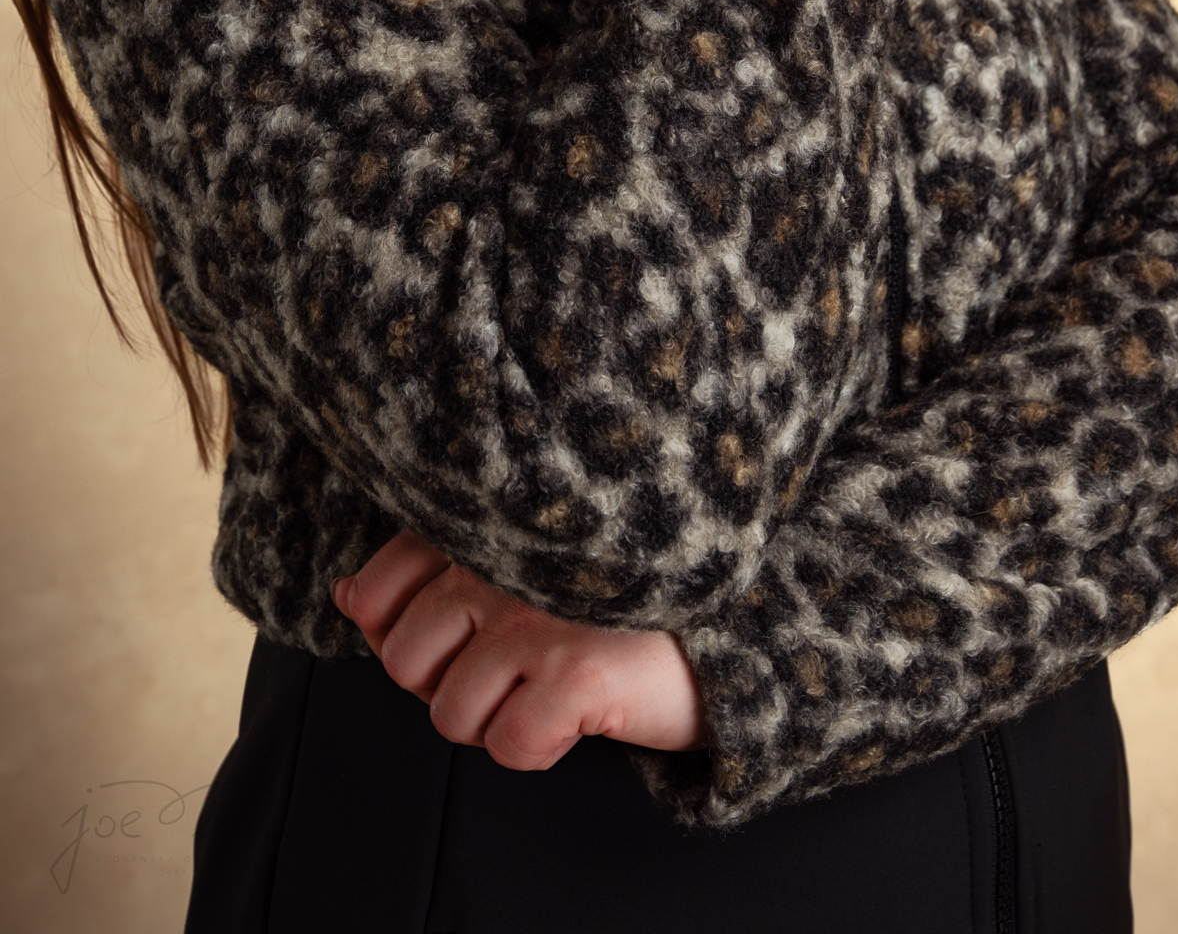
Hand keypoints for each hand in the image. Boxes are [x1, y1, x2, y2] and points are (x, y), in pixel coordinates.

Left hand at [332, 532, 707, 769]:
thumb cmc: (610, 594)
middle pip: (404, 663)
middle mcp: (502, 563)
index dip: (399, 633)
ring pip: (450, 714)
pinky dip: (539, 748)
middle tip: (515, 667)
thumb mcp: (516, 567)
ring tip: (550, 684)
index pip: (375, 590)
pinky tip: (577, 712)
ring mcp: (537, 617)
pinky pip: (508, 748)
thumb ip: (428, 576)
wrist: (734, 613)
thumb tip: (346, 598)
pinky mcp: (575, 673)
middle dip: (450, 685)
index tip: (459, 633)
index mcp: (482, 526)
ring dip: (499, 719)